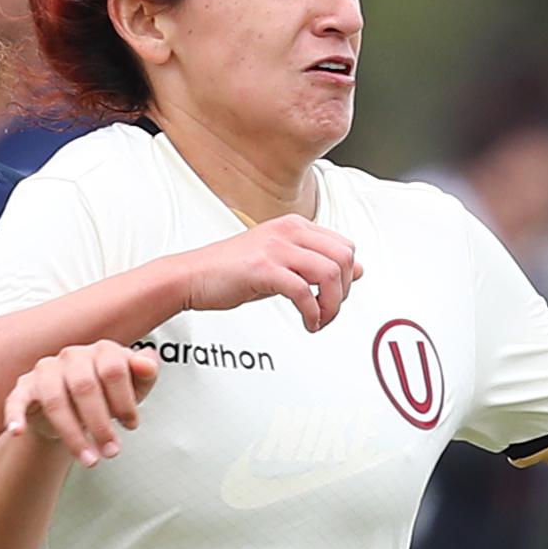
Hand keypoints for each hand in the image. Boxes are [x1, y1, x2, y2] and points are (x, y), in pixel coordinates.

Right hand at [5, 340, 158, 462]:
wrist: (77, 408)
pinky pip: (17, 400)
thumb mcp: (135, 388)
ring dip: (73, 435)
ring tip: (89, 461)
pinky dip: (15, 415)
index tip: (131, 426)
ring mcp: (46, 370)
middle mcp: (72, 355)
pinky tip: (16, 432)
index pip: (113, 370)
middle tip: (112, 452)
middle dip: (100, 424)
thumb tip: (148, 362)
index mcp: (102, 350)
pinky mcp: (25, 388)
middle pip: (85, 387)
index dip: (124, 401)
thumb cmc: (109, 396)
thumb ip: (146, 374)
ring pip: (55, 401)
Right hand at [166, 215, 358, 331]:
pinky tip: (307, 322)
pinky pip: (304, 292)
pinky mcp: (263, 268)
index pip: (344, 246)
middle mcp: (288, 231)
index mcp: (294, 225)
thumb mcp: (282, 261)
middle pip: (343, 257)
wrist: (192, 276)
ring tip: (319, 319)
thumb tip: (355, 270)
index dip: (347, 277)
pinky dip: (312, 313)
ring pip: (329, 273)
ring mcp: (275, 248)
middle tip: (329, 310)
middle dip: (344, 292)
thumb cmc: (231, 270)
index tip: (337, 296)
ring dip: (331, 305)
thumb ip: (316, 263)